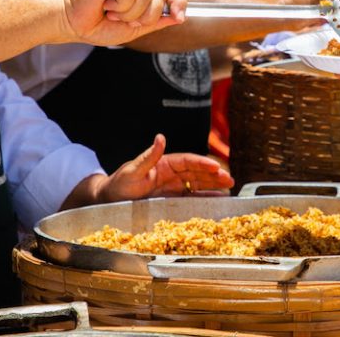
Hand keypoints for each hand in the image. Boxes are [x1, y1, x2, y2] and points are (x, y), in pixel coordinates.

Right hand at [60, 0, 186, 45]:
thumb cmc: (97, 25)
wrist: (71, 23)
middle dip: (145, 16)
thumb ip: (155, 22)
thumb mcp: (133, 29)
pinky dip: (121, 5)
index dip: (178, 1)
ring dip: (130, 13)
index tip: (180, 17)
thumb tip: (178, 17)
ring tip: (112, 12)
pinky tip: (106, 5)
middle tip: (122, 19)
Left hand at [100, 134, 233, 200]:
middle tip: (230, 179)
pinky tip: (218, 199)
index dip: (202, 163)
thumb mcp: (132, 170)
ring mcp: (173, 186)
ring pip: (198, 183)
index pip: (187, 161)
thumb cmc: (119, 185)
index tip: (216, 167)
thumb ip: (148, 156)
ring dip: (214, 185)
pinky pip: (192, 197)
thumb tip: (161, 137)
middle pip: (197, 172)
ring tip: (229, 187)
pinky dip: (205, 197)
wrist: (109, 202)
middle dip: (214, 175)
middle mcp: (171, 173)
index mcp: (164, 163)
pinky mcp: (172, 199)